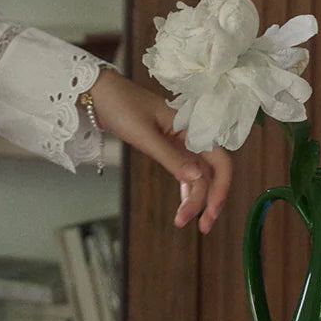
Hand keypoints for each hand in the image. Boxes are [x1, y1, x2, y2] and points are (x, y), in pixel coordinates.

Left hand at [89, 70, 231, 232]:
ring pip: (198, 174)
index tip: (210, 211)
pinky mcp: (167, 145)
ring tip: (187, 222)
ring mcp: (179, 141)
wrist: (99, 93)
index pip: (220, 160)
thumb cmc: (120, 106)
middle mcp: (191, 135)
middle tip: (202, 227)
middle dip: (209, 201)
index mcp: (192, 127)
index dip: (221, 187)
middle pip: (210, 172)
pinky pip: (184, 170)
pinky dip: (185, 188)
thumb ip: (170, 157)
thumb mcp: (144, 134)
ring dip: (196, 198)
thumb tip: (197, 180)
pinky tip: (184, 204)